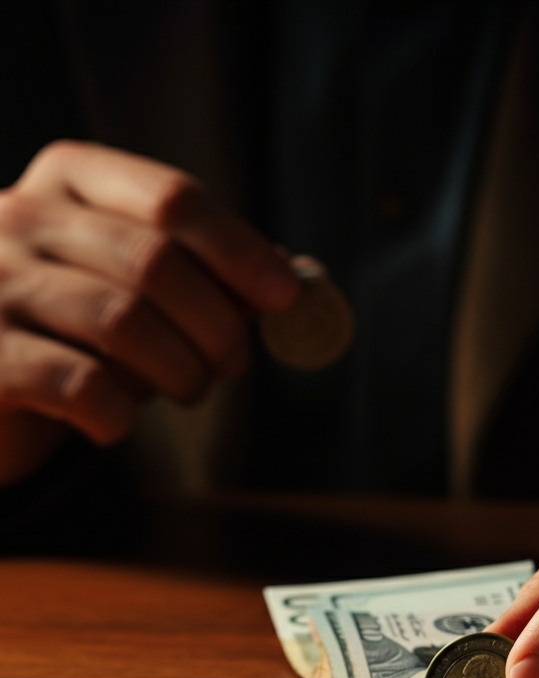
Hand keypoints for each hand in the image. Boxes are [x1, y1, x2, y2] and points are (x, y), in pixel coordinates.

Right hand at [0, 140, 297, 484]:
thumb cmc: (71, 333)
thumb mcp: (135, 289)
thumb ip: (205, 277)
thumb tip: (296, 278)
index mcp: (68, 180)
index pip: (172, 198)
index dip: (240, 249)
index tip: (285, 294)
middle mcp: (18, 216)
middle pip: (156, 262)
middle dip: (217, 324)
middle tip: (233, 363)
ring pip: (123, 322)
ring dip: (181, 371)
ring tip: (188, 390)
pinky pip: (82, 385)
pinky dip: (119, 414)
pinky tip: (115, 421)